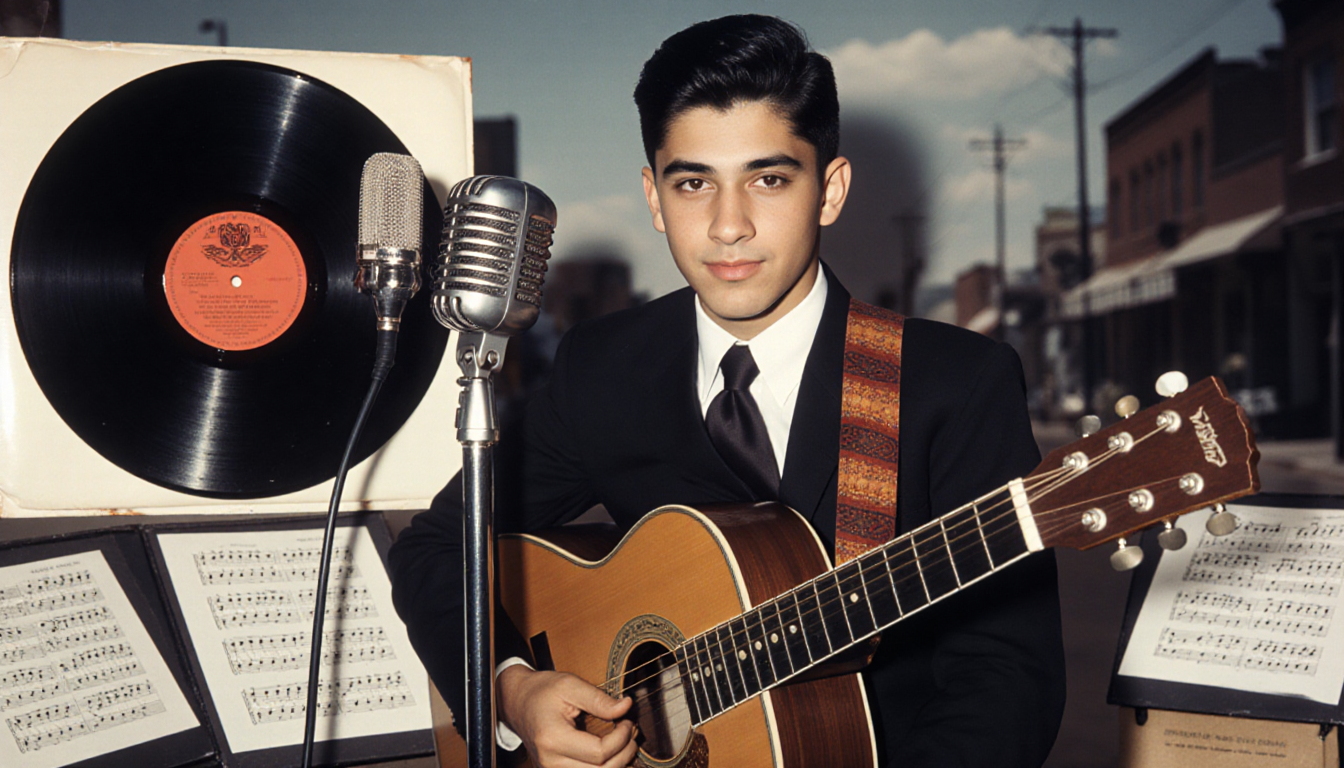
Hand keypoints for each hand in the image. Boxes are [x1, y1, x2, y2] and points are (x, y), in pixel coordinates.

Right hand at [497, 665, 637, 767]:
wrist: (517, 702)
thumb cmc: (542, 691)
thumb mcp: (570, 685)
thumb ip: (599, 699)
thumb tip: (626, 706)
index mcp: (552, 738)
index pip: (599, 752)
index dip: (621, 738)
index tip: (627, 720)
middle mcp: (550, 761)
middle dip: (624, 753)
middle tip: (632, 732)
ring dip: (617, 763)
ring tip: (626, 743)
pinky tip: (613, 755)